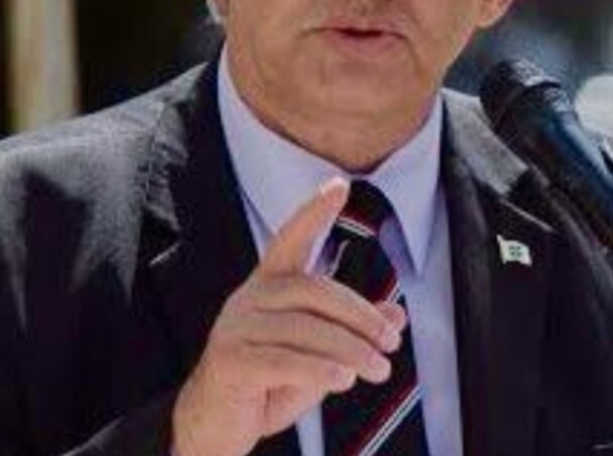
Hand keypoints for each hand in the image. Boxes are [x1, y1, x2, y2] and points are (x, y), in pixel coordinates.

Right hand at [171, 177, 405, 455]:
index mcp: (268, 286)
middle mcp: (249, 298)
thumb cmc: (268, 384)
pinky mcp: (230, 362)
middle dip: (359, 315)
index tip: (339, 184)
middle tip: (391, 343)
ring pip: (303, 329)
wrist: (215, 427)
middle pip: (313, 289)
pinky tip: (344, 380)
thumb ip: (353, 334)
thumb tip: (397, 315)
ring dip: (349, 351)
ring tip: (378, 369)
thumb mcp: (319, 356)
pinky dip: (320, 370)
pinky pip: (284, 361)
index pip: (291, 240)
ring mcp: (235, 328)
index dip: (313, 212)